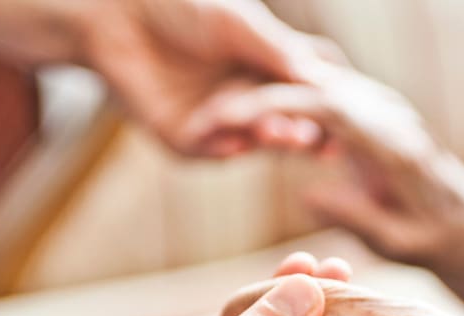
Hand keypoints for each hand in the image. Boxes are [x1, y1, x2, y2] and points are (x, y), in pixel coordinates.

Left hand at [76, 0, 340, 154]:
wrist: (116, 11)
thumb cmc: (181, 4)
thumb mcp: (240, 23)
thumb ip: (279, 52)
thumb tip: (325, 81)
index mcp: (266, 68)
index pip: (307, 95)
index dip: (326, 107)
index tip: (348, 115)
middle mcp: (246, 98)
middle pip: (286, 126)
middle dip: (302, 133)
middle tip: (316, 138)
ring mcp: (216, 122)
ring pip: (252, 142)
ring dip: (269, 141)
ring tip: (282, 133)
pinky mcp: (183, 139)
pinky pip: (209, 152)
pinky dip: (222, 146)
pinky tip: (232, 139)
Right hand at [184, 66, 463, 273]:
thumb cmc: (439, 241)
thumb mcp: (401, 243)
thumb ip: (358, 217)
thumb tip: (307, 193)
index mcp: (397, 145)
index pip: (330, 106)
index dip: (277, 106)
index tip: (230, 117)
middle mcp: (391, 115)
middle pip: (314, 84)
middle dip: (257, 95)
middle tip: (207, 117)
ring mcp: (384, 109)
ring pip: (315, 83)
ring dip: (266, 96)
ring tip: (217, 118)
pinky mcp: (373, 113)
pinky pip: (322, 97)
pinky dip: (284, 105)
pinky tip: (250, 121)